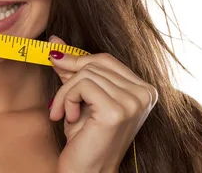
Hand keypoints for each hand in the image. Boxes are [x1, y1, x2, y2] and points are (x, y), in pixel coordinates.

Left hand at [47, 35, 157, 172]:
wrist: (87, 171)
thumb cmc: (85, 136)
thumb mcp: (79, 95)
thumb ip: (72, 68)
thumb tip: (55, 41)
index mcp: (143, 90)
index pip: (106, 59)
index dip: (77, 61)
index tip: (55, 62)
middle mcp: (145, 94)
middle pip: (96, 63)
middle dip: (69, 76)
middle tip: (58, 99)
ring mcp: (134, 102)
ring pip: (86, 73)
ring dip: (66, 93)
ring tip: (64, 113)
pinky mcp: (117, 110)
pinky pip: (82, 85)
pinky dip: (67, 99)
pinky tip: (69, 118)